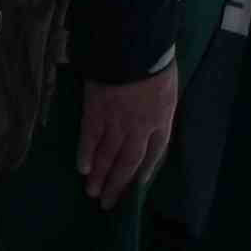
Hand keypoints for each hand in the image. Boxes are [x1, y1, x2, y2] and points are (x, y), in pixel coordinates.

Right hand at [79, 67, 181, 199]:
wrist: (134, 48)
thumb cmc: (155, 61)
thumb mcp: (168, 86)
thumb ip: (158, 105)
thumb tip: (151, 115)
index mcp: (162, 119)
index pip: (156, 152)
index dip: (147, 169)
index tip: (138, 183)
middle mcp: (140, 127)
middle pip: (129, 161)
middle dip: (118, 183)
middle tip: (107, 202)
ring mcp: (117, 121)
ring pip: (108, 154)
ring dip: (100, 175)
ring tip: (92, 192)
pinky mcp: (96, 112)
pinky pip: (90, 138)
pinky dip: (86, 153)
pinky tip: (82, 168)